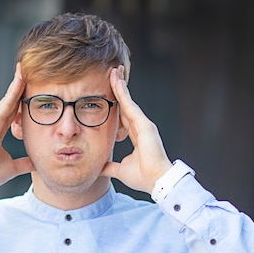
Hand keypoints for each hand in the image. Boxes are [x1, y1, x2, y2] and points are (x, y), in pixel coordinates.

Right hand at [0, 63, 34, 190]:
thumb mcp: (13, 166)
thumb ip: (24, 162)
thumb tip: (37, 162)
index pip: (12, 111)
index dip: (20, 100)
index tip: (30, 90)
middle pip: (10, 101)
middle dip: (18, 87)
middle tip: (26, 71)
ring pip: (8, 99)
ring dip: (16, 84)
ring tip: (24, 70)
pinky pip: (5, 104)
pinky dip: (13, 92)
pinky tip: (20, 81)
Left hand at [101, 67, 171, 193]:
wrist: (155, 181)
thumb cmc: (143, 177)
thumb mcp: (120, 170)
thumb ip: (109, 166)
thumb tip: (97, 167)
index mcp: (136, 136)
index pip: (123, 117)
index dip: (117, 105)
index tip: (109, 94)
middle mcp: (140, 127)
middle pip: (126, 104)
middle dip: (119, 88)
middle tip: (113, 73)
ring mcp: (143, 124)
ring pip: (128, 101)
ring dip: (119, 85)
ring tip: (113, 71)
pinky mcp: (144, 124)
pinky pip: (130, 105)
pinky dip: (122, 92)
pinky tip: (116, 80)